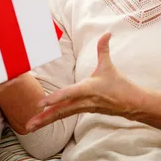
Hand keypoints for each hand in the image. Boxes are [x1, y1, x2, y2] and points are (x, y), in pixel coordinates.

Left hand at [25, 33, 144, 131]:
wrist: (131, 104)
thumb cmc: (119, 84)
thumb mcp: (109, 65)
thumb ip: (103, 48)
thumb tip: (107, 32)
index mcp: (89, 89)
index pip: (70, 93)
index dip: (56, 97)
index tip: (42, 102)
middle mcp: (84, 101)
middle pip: (61, 110)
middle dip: (44, 118)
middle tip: (28, 125)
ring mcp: (83, 108)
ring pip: (61, 115)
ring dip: (45, 121)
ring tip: (29, 127)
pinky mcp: (83, 111)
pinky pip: (65, 115)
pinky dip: (53, 118)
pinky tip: (42, 122)